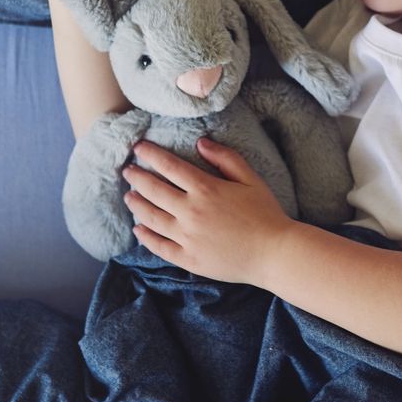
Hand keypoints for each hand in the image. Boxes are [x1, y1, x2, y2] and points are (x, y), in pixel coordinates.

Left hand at [123, 138, 293, 285]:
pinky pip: (159, 246)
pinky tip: (138, 229)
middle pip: (153, 190)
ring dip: (136, 204)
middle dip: (136, 177)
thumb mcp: (250, 179)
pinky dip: (145, 236)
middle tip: (127, 170)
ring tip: (129, 196)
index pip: (169, 166)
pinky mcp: (188, 259)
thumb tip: (200, 142)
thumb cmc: (266, 213)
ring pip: (151, 218)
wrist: (274, 254)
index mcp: (206, 189)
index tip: (138, 148)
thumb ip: (225, 158)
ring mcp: (187, 237)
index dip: (151, 155)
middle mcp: (191, 212)